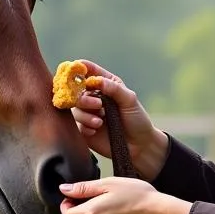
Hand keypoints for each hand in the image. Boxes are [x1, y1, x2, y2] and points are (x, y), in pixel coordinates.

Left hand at [59, 177, 189, 213]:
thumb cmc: (137, 195)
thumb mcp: (109, 184)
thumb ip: (83, 188)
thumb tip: (63, 189)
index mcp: (91, 213)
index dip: (67, 205)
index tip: (75, 196)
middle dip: (81, 210)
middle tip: (96, 196)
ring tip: (111, 204)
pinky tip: (118, 213)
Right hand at [65, 60, 170, 179]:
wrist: (139, 146)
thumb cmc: (137, 119)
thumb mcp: (130, 100)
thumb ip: (114, 88)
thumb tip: (96, 80)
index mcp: (105, 85)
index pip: (89, 71)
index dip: (80, 68)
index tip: (76, 67)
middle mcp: (94, 97)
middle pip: (77, 90)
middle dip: (84, 97)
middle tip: (98, 105)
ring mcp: (88, 113)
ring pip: (75, 108)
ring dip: (86, 114)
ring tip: (100, 122)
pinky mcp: (84, 128)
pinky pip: (77, 124)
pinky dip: (85, 126)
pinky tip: (97, 130)